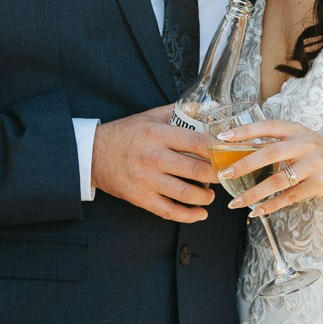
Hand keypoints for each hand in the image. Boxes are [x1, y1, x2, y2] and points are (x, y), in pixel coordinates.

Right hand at [92, 106, 217, 222]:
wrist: (93, 154)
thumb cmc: (127, 133)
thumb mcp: (150, 116)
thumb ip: (180, 112)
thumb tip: (212, 107)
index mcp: (158, 134)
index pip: (197, 143)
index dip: (218, 150)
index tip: (229, 154)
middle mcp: (153, 157)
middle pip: (196, 170)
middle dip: (217, 175)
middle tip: (225, 175)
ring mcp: (146, 180)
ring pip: (186, 193)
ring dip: (206, 197)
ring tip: (211, 194)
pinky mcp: (140, 197)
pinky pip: (169, 211)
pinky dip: (189, 215)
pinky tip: (200, 214)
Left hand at [216, 118, 322, 210]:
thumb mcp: (304, 139)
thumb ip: (279, 142)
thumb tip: (243, 149)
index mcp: (296, 130)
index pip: (266, 126)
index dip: (244, 131)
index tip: (223, 137)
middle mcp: (304, 144)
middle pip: (269, 153)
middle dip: (244, 165)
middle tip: (224, 174)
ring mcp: (313, 165)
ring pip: (277, 181)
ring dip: (254, 193)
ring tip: (235, 203)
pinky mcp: (319, 184)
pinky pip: (290, 197)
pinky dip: (271, 206)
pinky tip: (256, 211)